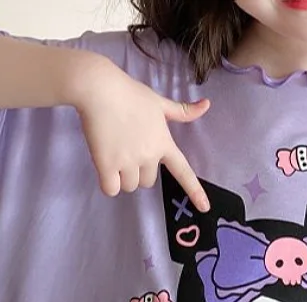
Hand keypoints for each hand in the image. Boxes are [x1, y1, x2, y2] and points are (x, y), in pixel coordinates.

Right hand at [75, 61, 209, 210]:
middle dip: (137, 171)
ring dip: (121, 176)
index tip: (205, 208)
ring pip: (129, 186)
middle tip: (126, 148)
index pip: (183, 171)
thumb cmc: (129, 93)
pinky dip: (107, 182)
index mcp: (163, 143)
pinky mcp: (107, 165)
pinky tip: (104, 163)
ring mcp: (129, 161)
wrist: (99, 89)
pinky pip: (111, 190)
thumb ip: (181, 111)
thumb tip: (207, 104)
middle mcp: (149, 155)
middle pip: (147, 182)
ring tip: (113, 151)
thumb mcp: (158, 101)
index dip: (194, 191)